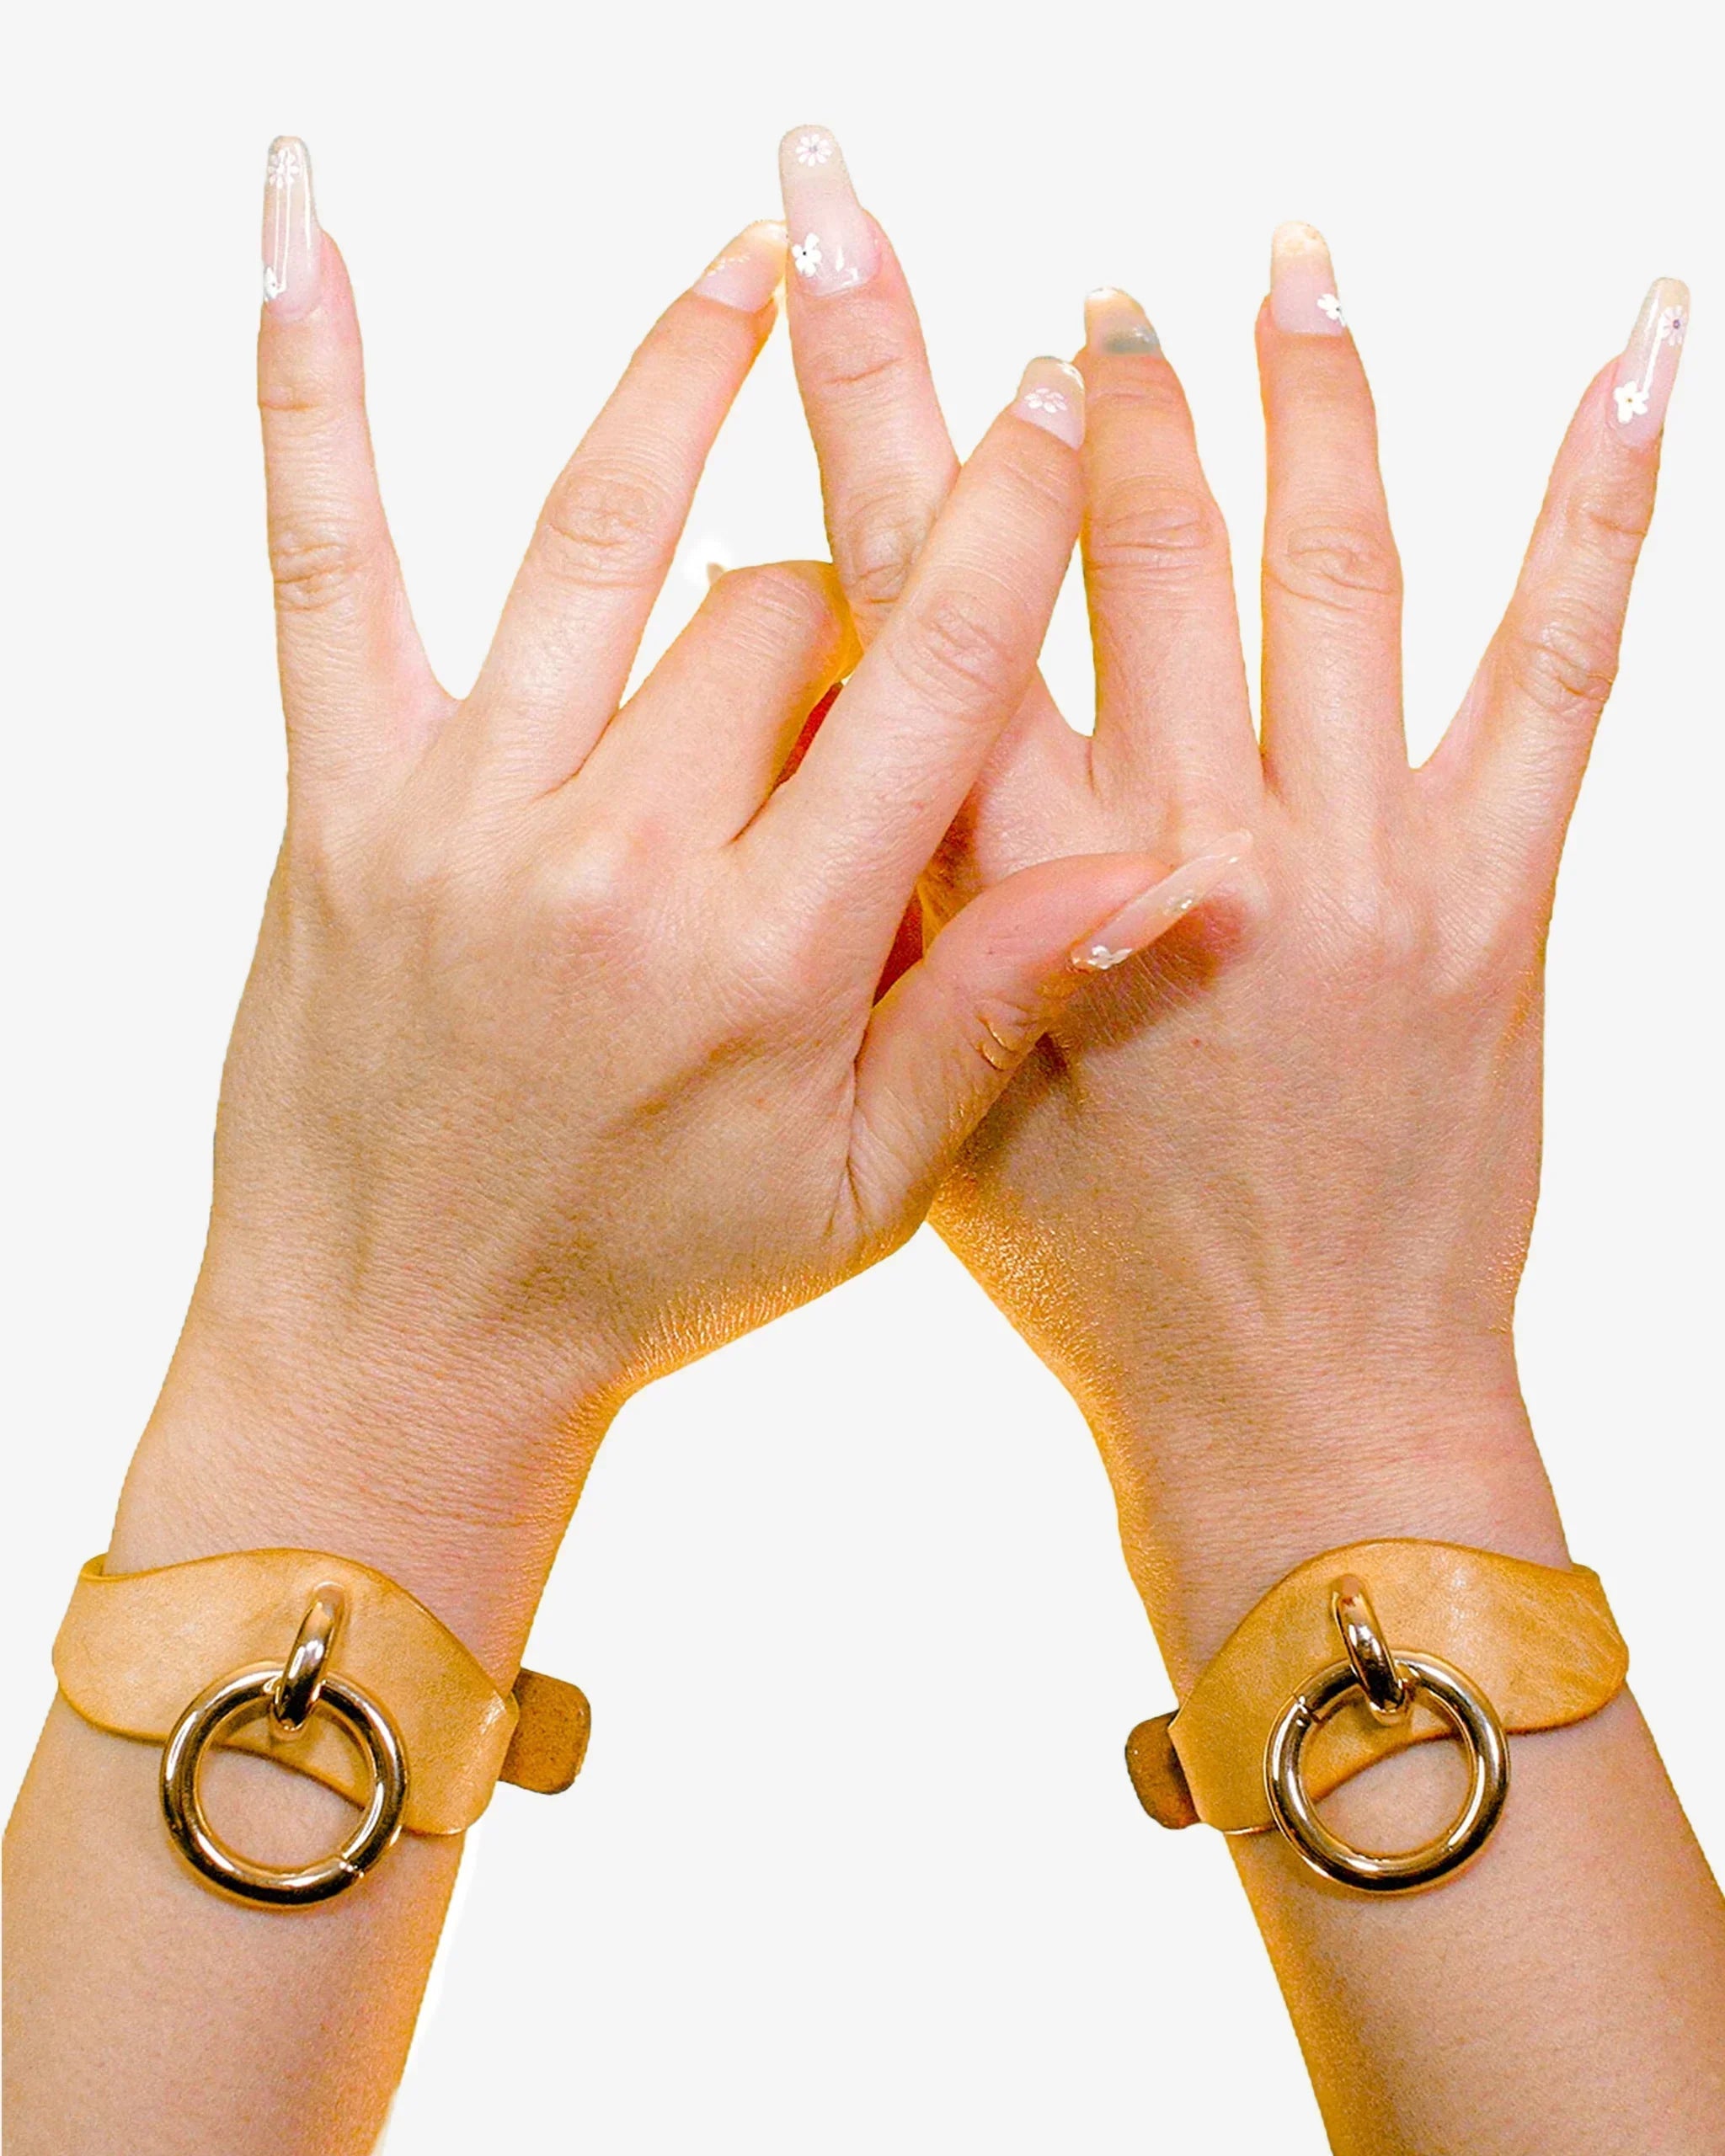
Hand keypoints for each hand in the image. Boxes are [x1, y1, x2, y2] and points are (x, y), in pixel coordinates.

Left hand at [113, 142, 1201, 1674]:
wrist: (401, 1343)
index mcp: (774, 958)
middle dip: (842, 590)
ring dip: (686, 379)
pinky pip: (324, 561)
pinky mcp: (344, 801)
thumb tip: (1177, 868)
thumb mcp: (862, 1192)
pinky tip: (307, 228)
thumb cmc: (648, 1278)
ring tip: (755, 263)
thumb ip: (996, 1011)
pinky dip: (314, 393)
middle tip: (843, 651)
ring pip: (605, 541)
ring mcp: (469, 814)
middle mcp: (623, 861)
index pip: (928, 686)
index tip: (1055, 393)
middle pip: (775, 610)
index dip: (1005, 527)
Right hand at [777, 131, 1686, 1675]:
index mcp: (1026, 900)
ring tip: (1284, 257)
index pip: (931, 600)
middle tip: (1075, 267)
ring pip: (1330, 569)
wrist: (1295, 1413)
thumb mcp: (944, 1100)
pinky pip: (1561, 669)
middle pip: (1127, 549)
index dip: (880, 403)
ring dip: (1302, 394)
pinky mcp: (1497, 901)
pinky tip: (1635, 354)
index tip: (840, 254)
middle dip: (1082, 377)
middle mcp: (1195, 852)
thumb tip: (880, 719)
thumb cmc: (1102, 1282)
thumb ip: (924, 909)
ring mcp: (1362, 869)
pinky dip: (1602, 502)